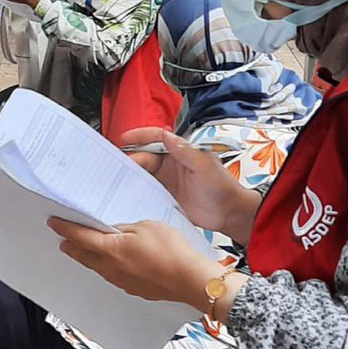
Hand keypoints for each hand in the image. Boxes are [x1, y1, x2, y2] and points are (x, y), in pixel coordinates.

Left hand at [49, 218, 227, 306]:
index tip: (54, 223)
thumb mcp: (146, 226)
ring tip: (83, 252)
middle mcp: (111, 267)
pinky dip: (106, 268)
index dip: (65, 229)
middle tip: (63, 240)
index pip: (81, 237)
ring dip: (87, 258)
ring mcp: (121, 280)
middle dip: (71, 246)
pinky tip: (111, 264)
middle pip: (84, 255)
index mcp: (111, 249)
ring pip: (97, 267)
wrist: (189, 279)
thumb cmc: (172, 251)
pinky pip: (112, 276)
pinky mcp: (133, 288)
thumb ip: (126, 228)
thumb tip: (116, 231)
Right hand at [119, 127, 260, 244]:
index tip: (124, 139)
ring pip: (144, 172)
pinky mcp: (166, 195)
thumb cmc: (222, 187)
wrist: (229, 213)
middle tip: (118, 163)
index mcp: (181, 151)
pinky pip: (147, 189)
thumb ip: (185, 151)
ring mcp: (168, 180)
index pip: (157, 137)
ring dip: (132, 172)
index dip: (140, 136)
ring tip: (118, 176)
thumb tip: (167, 135)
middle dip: (131, 156)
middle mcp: (172, 163)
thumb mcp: (204, 165)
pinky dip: (137, 188)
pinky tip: (129, 191)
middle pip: (146, 155)